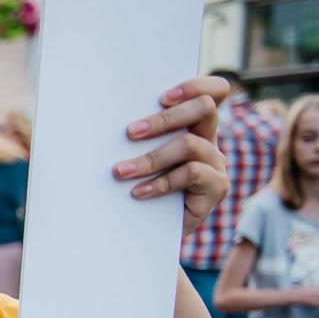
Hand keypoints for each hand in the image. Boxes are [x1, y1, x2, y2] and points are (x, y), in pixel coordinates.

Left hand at [115, 76, 230, 236]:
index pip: (213, 91)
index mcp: (194, 125)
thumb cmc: (135, 187)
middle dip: (165, 118)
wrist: (146, 231)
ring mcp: (216, 164)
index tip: (161, 97)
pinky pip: (191, 174)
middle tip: (130, 133)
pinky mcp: (216, 188)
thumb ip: (137, 135)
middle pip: (204, 108)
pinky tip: (138, 192)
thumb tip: (101, 116)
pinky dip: (160, 182)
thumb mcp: (136, 155)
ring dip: (151, 158)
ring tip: (120, 171)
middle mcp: (209, 140)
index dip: (195, 86)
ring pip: (190, 144)